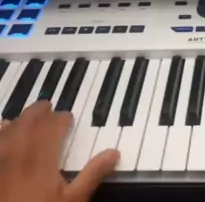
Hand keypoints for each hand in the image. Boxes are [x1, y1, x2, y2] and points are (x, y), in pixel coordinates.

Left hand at [0, 101, 117, 201]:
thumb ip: (92, 174)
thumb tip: (114, 153)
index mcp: (42, 156)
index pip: (53, 125)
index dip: (62, 119)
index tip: (68, 118)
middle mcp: (19, 150)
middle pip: (29, 120)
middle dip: (41, 112)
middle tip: (48, 109)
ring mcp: (0, 159)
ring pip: (8, 127)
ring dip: (20, 120)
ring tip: (26, 120)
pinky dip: (0, 133)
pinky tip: (2, 134)